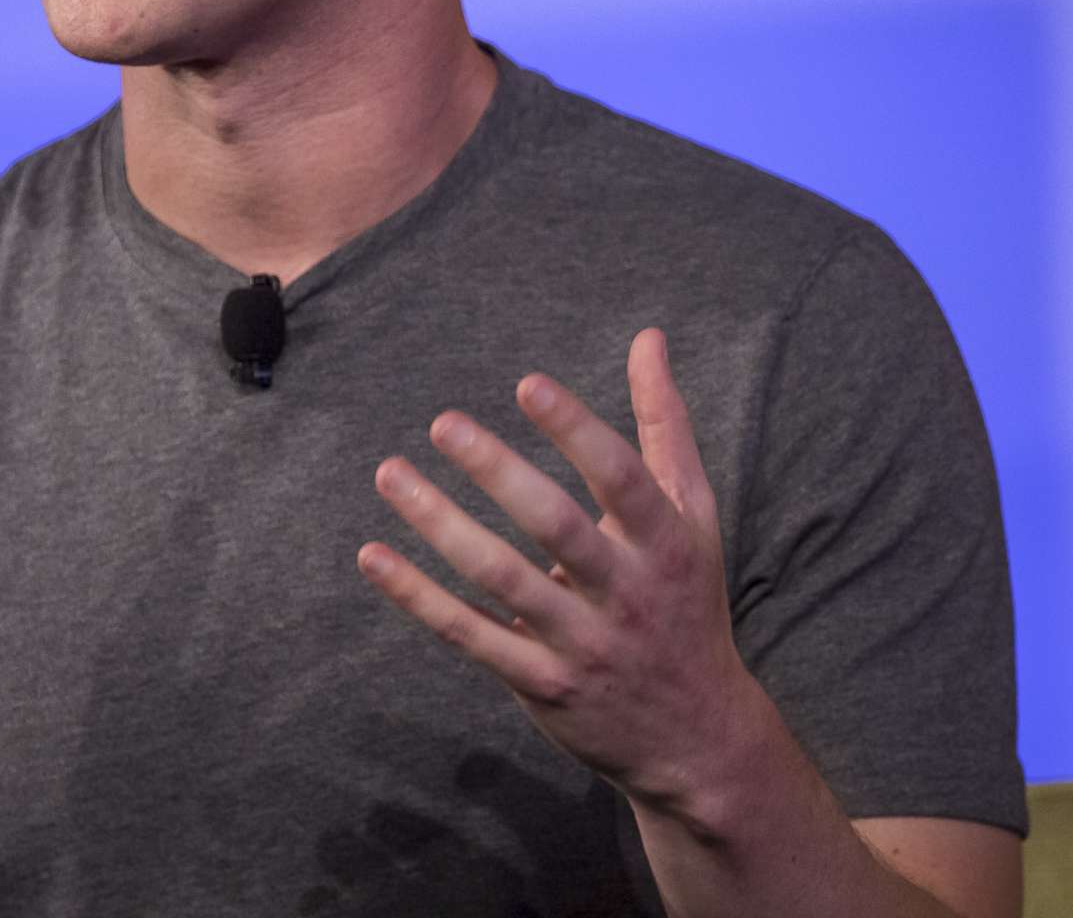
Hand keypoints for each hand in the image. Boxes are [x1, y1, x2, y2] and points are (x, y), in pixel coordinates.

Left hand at [358, 326, 754, 811]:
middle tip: (443, 423)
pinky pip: (471, 635)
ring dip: (440, 525)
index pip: (621, 478)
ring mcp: (582, 643)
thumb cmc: (687, 599)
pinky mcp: (542, 684)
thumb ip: (663, 424)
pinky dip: (419, 597)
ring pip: (501, 579)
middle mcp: (626, 592)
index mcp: (664, 542)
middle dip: (499, 473)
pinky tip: (373, 556)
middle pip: (556, 526)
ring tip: (390, 474)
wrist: (698, 735)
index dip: (576, 429)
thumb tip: (647, 337)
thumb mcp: (693, 513)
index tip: (526, 384)